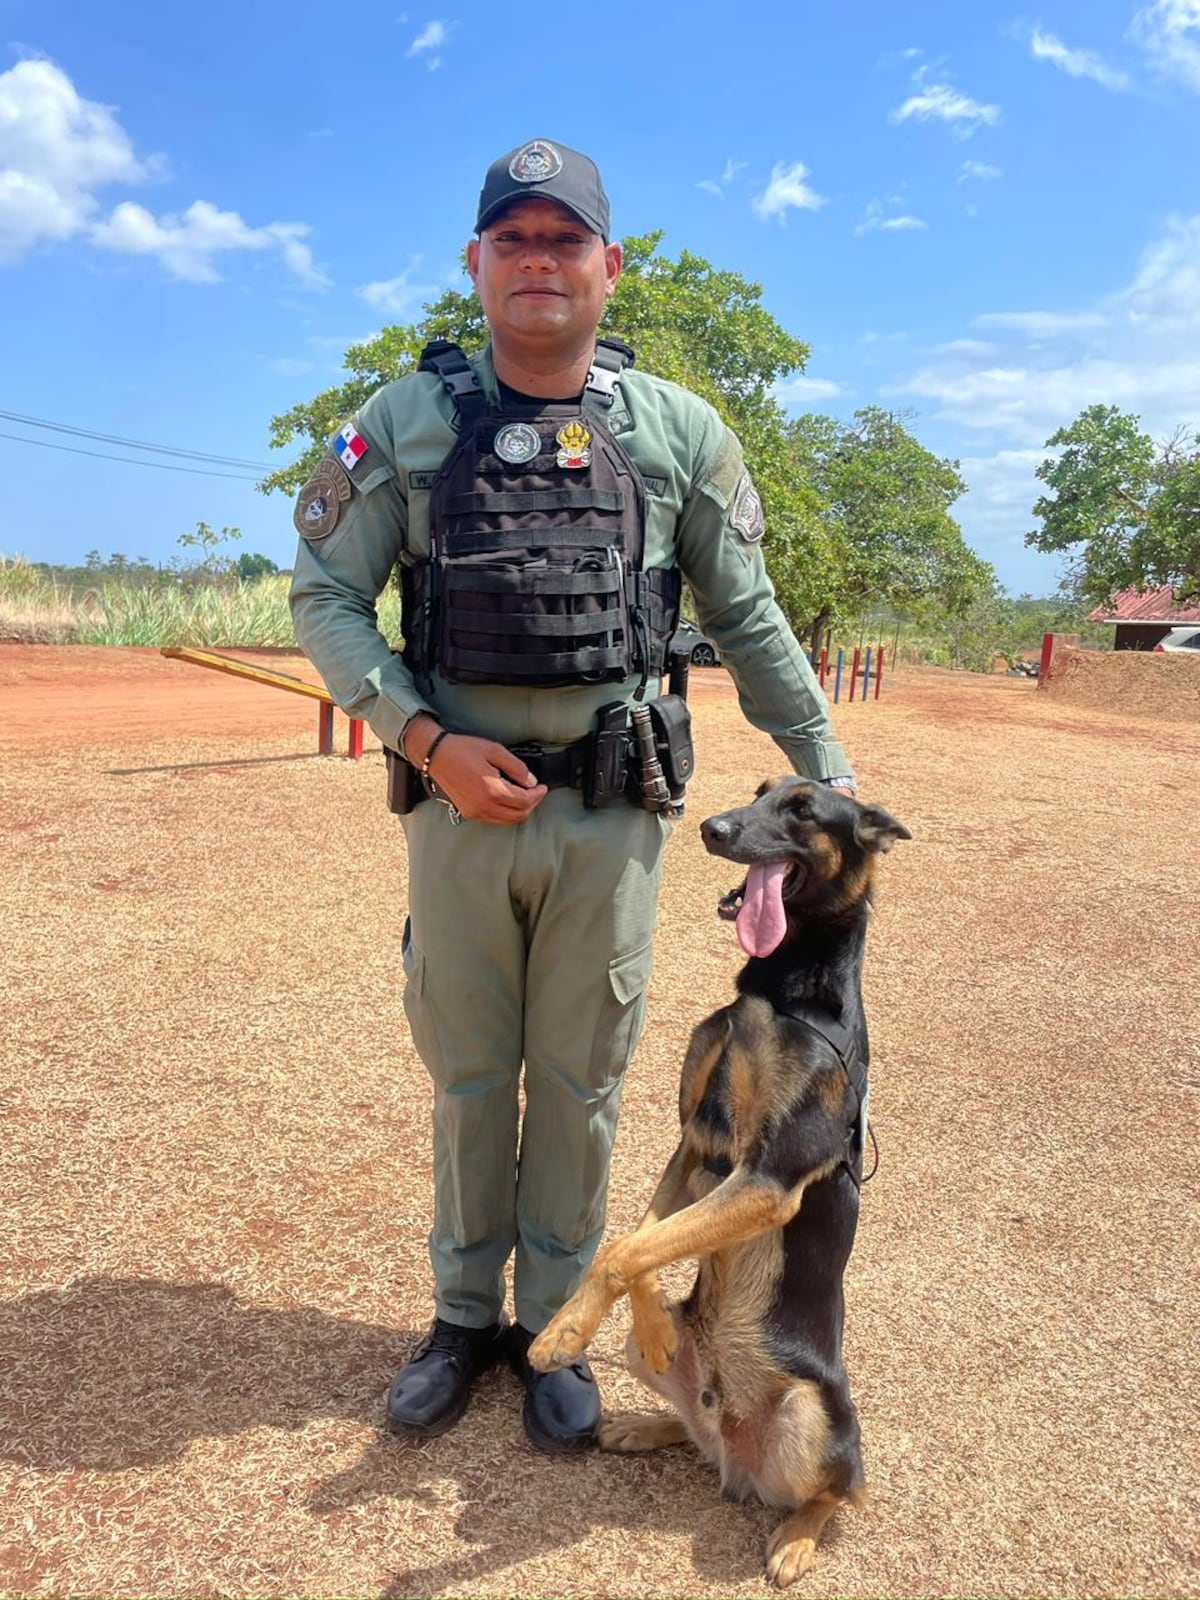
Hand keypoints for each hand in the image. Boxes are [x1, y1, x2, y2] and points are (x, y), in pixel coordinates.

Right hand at [406, 718, 546, 823]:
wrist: (436, 756)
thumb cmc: (463, 750)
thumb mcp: (495, 751)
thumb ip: (516, 767)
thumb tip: (531, 781)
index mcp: (492, 790)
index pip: (524, 801)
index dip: (537, 795)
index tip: (542, 787)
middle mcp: (484, 806)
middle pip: (519, 814)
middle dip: (532, 804)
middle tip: (536, 792)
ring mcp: (475, 812)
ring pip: (507, 820)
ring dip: (520, 810)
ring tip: (524, 795)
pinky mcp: (469, 813)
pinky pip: (495, 819)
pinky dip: (506, 813)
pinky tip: (508, 800)